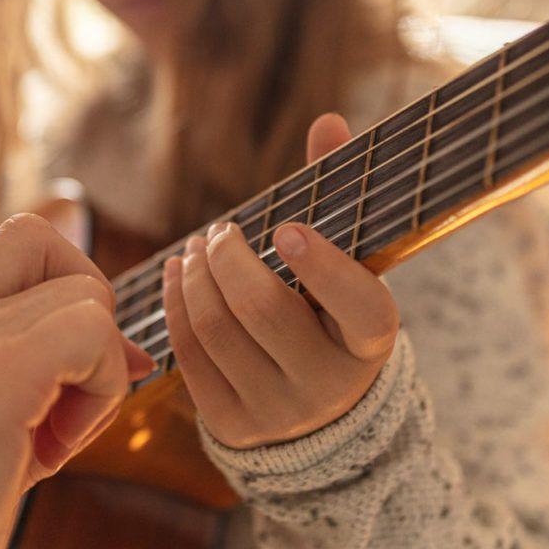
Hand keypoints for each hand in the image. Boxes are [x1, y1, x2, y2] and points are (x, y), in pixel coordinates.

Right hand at [0, 213, 153, 548]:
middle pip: (51, 248)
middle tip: (65, 408)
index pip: (16, 247)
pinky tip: (52, 454)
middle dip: (88, 324)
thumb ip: (24, 396)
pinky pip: (91, 333)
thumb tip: (129, 362)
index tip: (68, 382)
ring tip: (49, 444)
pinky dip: (100, 392)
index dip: (64, 296)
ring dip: (95, 372)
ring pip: (86, 294)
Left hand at [162, 114, 400, 448]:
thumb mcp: (350, 266)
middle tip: (220, 232)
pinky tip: (179, 277)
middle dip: (229, 259)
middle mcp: (329, 385)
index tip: (287, 229)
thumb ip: (340, 196)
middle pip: (264, 311)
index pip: (360, 307)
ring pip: (217, 330)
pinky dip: (177, 308)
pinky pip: (190, 357)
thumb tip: (328, 122)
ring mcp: (278, 412)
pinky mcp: (232, 426)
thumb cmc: (334, 315)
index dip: (324, 267)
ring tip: (196, 250)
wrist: (322, 414)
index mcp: (371, 342)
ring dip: (196, 278)